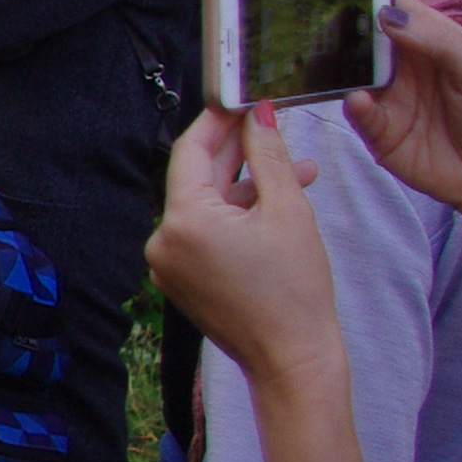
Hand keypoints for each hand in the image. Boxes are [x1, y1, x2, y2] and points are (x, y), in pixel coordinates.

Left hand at [146, 105, 339, 387]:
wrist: (293, 361)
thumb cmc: (295, 292)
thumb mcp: (288, 211)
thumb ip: (269, 157)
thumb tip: (258, 115)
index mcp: (182, 221)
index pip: (190, 151)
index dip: (218, 121)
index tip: (241, 100)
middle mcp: (163, 241)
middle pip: (198, 178)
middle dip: (238, 151)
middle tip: (269, 123)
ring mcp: (169, 263)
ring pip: (208, 205)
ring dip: (248, 185)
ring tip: (297, 169)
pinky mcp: (183, 279)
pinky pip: (208, 232)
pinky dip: (238, 216)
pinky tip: (278, 202)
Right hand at [343, 0, 461, 232]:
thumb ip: (436, 40)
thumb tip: (385, 14)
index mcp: (431, 42)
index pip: (394, 8)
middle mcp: (404, 68)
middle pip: (362, 40)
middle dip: (339, 27)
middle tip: (312, 15)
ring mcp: (390, 100)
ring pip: (351, 75)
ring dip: (336, 65)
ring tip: (324, 55)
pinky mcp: (381, 135)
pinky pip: (359, 114)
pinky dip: (354, 105)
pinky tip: (359, 98)